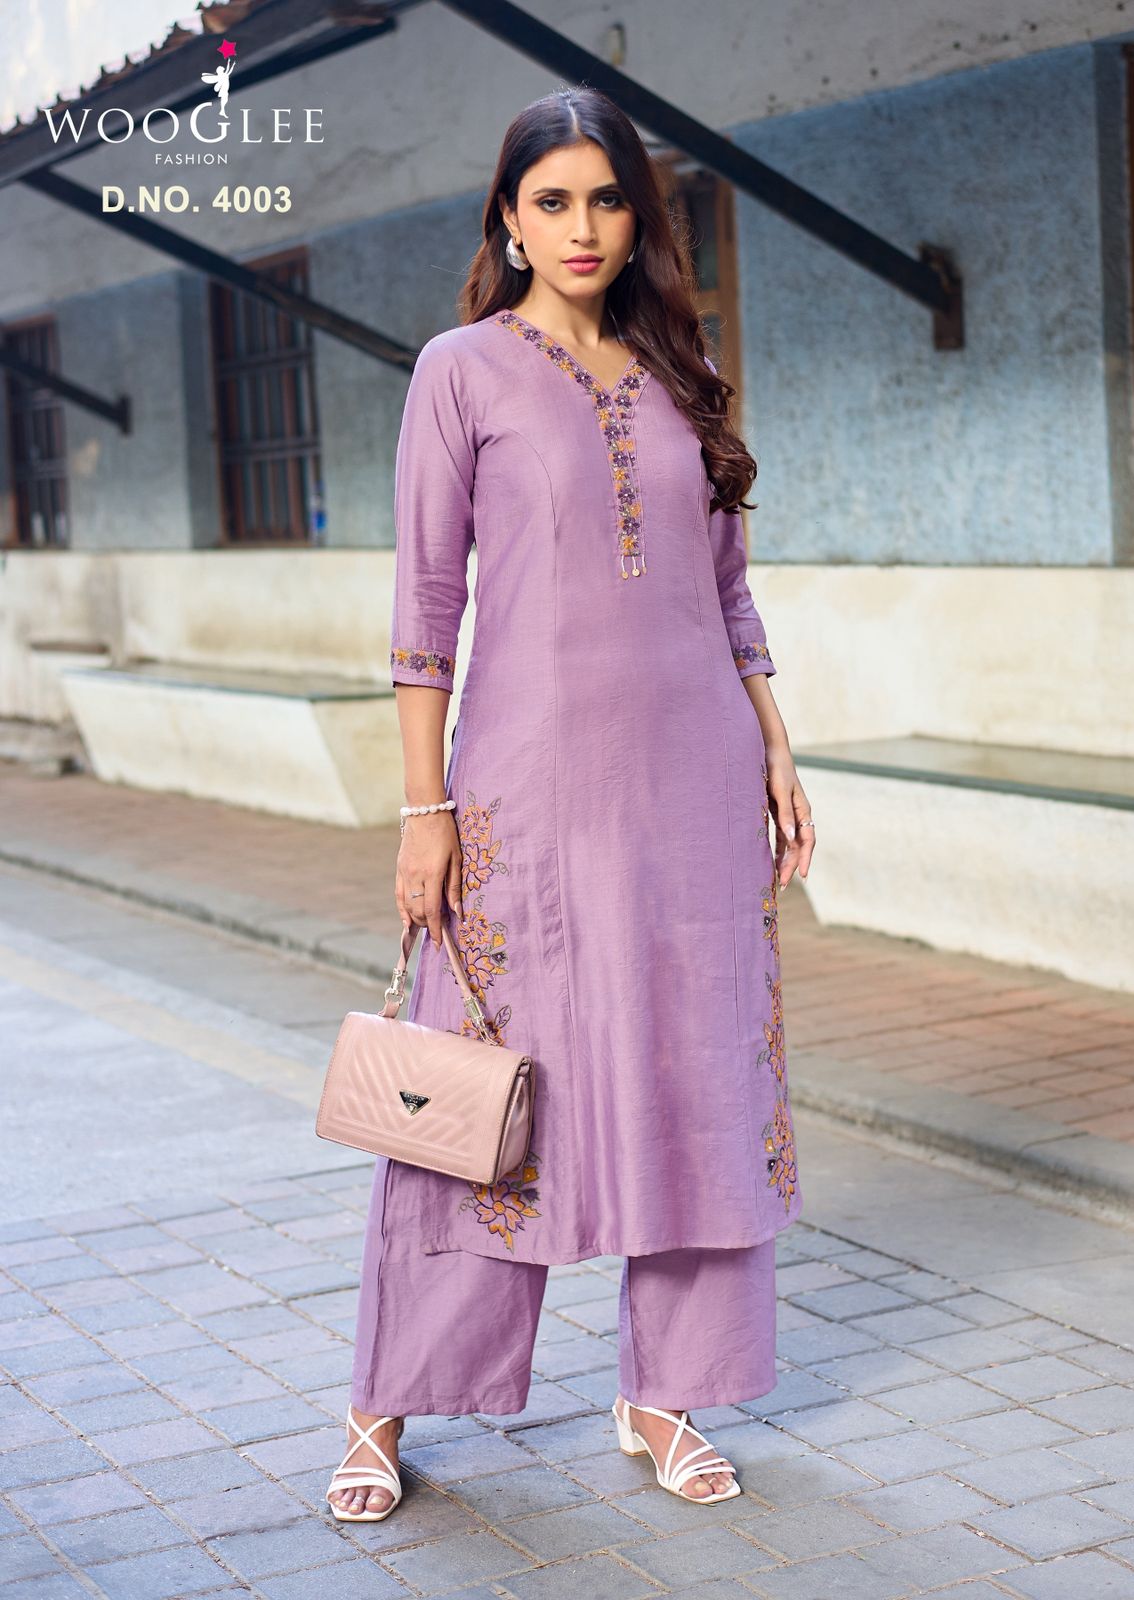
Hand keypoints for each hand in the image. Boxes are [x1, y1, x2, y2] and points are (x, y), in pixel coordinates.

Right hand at [395, 812, 463, 948]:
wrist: (424, 812)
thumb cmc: (446, 833)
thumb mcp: (456, 859)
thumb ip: (455, 886)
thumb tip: (457, 912)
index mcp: (432, 874)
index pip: (433, 910)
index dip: (435, 929)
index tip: (438, 944)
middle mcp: (415, 876)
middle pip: (418, 911)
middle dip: (427, 926)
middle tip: (437, 933)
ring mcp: (404, 873)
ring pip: (407, 905)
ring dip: (416, 919)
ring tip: (426, 926)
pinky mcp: (399, 869)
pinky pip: (398, 895)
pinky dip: (402, 910)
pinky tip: (407, 920)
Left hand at [765, 746, 814, 889]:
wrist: (769, 750)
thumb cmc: (776, 768)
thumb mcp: (780, 791)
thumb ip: (785, 814)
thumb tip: (792, 837)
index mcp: (803, 810)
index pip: (807, 840)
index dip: (805, 858)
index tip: (802, 876)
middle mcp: (798, 815)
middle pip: (799, 846)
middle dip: (793, 865)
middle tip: (782, 884)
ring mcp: (788, 815)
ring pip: (790, 844)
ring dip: (785, 861)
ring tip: (777, 880)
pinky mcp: (777, 813)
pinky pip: (781, 837)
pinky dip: (778, 850)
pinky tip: (771, 862)